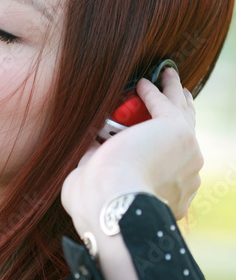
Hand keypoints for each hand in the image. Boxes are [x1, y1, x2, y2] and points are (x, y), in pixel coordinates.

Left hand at [61, 68, 202, 234]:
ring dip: (173, 92)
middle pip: (187, 136)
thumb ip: (102, 166)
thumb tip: (92, 145)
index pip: (173, 165)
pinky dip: (153, 91)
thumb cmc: (99, 203)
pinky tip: (143, 82)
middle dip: (182, 113)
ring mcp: (187, 154)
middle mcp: (187, 176)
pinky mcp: (177, 132)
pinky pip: (165, 104)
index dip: (165, 147)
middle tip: (177, 96)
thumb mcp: (103, 185)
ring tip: (167, 76)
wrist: (112, 200)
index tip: (155, 132)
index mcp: (174, 196)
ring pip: (183, 114)